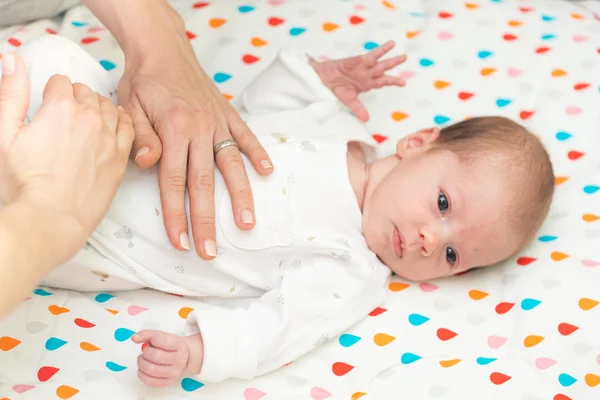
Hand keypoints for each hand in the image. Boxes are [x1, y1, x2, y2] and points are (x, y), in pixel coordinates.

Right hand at [0, 52, 133, 263]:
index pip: (61, 83)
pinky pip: (129, 128)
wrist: (50, 219)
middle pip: (86, 93)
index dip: (51, 91)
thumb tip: (13, 60)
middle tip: (65, 113)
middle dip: (75, 98)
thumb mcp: (5, 134)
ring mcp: (109, 138)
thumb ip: (11, 94)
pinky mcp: (121, 158)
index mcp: (61, 108)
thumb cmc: (25, 182)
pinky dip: (121, 121)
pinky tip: (113, 125)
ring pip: (109, 107)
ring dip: (98, 107)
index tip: (48, 103)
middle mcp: (91, 118)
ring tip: (87, 119)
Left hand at [117, 10, 273, 259]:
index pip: (174, 182)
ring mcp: (217, 121)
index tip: (180, 242)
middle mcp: (199, 128)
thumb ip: (140, 137)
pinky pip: (247, 136)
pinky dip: (258, 154)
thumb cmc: (143, 80)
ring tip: (247, 224)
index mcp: (173, 129)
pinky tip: (267, 173)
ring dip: (240, 196)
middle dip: (207, 219)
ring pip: (232, 165)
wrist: (162, 48)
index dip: (176, 215)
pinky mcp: (229, 114)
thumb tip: (146, 165)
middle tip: (210, 250)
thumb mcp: (129, 106)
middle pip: (204, 182)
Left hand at [132, 330, 202, 387]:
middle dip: (145, 353)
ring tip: (143, 360)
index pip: (162, 340)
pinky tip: (143, 369)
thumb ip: (146, 334)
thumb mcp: (161, 335)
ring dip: (141, 364)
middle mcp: (179, 359)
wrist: (184, 357)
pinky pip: (150, 381)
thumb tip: (134, 338)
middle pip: (155, 356)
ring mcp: (174, 372)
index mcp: (179, 345)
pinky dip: (141, 375)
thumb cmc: (170, 346)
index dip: (152, 339)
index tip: (152, 341)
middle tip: (145, 352)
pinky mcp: (168, 381)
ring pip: (151, 369)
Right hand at [311, 40, 406, 121]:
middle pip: (382, 67)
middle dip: (393, 62)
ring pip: (375, 58)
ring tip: (393, 43)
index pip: (383, 81)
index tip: (403, 83)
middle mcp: (366, 73)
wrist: (323, 80)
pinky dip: (369, 57)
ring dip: (384, 51)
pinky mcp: (352, 61)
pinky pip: (362, 58)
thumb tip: (367, 120)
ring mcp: (360, 66)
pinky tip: (376, 53)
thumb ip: (359, 109)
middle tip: (404, 57)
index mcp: (367, 83)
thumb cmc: (337, 88)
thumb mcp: (349, 101)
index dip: (393, 81)